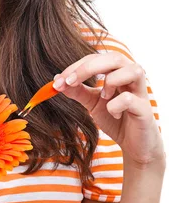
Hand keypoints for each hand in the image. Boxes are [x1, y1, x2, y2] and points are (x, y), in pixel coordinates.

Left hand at [52, 52, 164, 166]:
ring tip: (103, 97)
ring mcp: (141, 91)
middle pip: (115, 57)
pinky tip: (115, 115)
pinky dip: (115, 105)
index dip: (75, 67)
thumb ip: (77, 91)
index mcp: (118, 71)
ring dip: (110, 81)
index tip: (58, 81)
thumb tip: (56, 80)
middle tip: (69, 82)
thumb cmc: (116, 119)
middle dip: (88, 68)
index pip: (95, 59)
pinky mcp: (145, 109)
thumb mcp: (92, 103)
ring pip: (131, 70)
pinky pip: (130, 99)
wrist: (133, 145)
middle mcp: (132, 76)